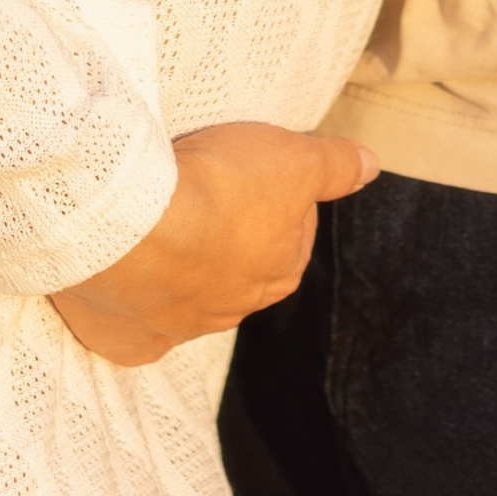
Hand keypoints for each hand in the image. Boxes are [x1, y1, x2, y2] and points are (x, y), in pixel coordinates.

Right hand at [49, 120, 375, 366]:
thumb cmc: (219, 188)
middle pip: (238, 270)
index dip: (273, 199)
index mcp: (278, 272)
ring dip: (178, 270)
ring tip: (157, 228)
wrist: (137, 225)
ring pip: (186, 299)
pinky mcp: (130, 337)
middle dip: (226, 239)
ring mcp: (179, 327)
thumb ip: (334, 166)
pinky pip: (137, 333)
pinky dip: (132, 315)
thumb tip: (371, 166)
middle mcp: (234, 308)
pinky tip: (125, 293)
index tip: (248, 174)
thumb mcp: (292, 158)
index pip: (289, 235)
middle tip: (202, 196)